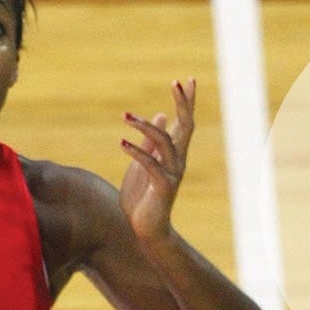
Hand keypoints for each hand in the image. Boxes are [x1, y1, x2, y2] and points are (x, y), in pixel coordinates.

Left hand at [118, 77, 195, 248]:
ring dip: (146, 126)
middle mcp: (178, 160)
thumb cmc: (143, 196)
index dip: (186, 101)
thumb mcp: (144, 163)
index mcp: (174, 153)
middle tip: (176, 82)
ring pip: (165, 142)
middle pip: (186, 126)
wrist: (145, 230)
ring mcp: (173, 174)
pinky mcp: (163, 187)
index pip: (184, 121)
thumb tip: (161, 115)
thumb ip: (151, 141)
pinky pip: (151, 165)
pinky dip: (137, 152)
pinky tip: (122, 142)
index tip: (187, 79)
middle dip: (182, 103)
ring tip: (125, 115)